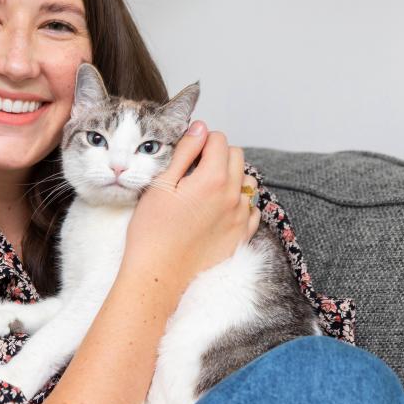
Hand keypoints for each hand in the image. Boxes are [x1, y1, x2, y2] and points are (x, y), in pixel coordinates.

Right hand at [123, 121, 260, 289]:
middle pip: (236, 156)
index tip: (187, 153)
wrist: (158, 276)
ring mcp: (240, 217)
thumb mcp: (161, 184)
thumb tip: (200, 128)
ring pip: (248, 182)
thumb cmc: (152, 231)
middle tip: (193, 170)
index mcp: (213, 179)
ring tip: (206, 191)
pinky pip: (251, 210)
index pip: (219, 140)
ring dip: (232, 178)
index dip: (201, 141)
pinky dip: (239, 204)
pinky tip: (218, 211)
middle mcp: (233, 196)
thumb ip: (185, 152)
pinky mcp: (241, 236)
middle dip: (218, 155)